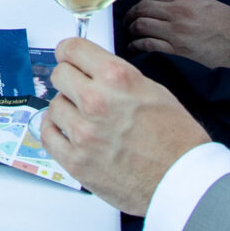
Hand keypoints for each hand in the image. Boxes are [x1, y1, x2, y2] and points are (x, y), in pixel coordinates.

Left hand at [38, 36, 208, 215]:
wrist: (182, 181)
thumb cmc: (177, 140)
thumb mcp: (154, 91)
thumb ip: (118, 79)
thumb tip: (94, 72)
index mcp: (117, 78)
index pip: (73, 49)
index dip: (69, 52)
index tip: (68, 57)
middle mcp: (96, 101)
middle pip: (59, 75)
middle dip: (69, 80)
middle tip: (78, 90)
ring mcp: (83, 132)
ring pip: (54, 106)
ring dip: (66, 109)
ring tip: (85, 119)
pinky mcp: (75, 160)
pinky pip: (48, 135)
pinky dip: (55, 131)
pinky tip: (68, 132)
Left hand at [123, 0, 229, 70]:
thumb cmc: (229, 22)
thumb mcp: (205, 1)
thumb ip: (182, 0)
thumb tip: (160, 6)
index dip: (141, 2)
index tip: (137, 8)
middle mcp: (178, 10)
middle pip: (143, 9)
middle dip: (131, 15)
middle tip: (127, 21)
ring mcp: (177, 31)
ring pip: (141, 26)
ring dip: (131, 30)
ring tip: (130, 34)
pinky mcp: (178, 49)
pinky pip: (148, 44)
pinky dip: (137, 45)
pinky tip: (135, 47)